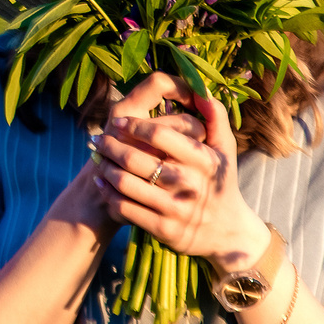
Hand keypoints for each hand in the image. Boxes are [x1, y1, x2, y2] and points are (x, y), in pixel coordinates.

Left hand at [87, 73, 267, 269]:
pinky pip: (125, 208)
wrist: (226, 233)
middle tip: (97, 139)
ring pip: (125, 184)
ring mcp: (175, 209)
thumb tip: (203, 91)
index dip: (133, 125)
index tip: (117, 121)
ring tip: (98, 159)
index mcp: (204, 160)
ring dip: (106, 168)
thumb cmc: (221, 182)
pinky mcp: (163, 230)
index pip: (160, 134)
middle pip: (135, 159)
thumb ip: (216, 118)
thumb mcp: (225, 150)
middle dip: (110, 146)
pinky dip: (108, 193)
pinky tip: (102, 183)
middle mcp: (190, 185)